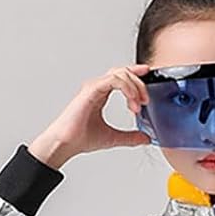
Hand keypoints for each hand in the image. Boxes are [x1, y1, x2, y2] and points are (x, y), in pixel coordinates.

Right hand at [29, 64, 153, 167]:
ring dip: (134, 86)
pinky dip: (126, 87)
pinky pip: (113, 80)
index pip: (121, 77)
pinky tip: (132, 99)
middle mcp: (97, 87)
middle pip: (123, 72)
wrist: (66, 144)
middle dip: (138, 83)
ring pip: (120, 73)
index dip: (136, 74)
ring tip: (138, 104)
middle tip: (146, 100)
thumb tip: (146, 138)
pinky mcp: (91, 90)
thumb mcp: (113, 137)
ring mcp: (94, 87)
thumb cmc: (80, 138)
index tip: (148, 75)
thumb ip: (130, 137)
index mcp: (101, 93)